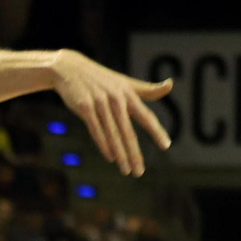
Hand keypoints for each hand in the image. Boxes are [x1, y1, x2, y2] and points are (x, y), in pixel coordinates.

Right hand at [50, 51, 171, 176]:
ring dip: (120, 155)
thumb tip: (170, 85)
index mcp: (128, 94)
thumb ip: (147, 89)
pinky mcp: (84, 107)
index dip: (156, 131)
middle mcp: (116, 99)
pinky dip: (104, 145)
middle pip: (128, 132)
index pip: (146, 116)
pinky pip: (96, 130)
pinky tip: (110, 158)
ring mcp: (99, 103)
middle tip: (139, 172)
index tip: (166, 146)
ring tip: (126, 170)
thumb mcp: (125, 82)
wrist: (70, 69)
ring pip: (113, 135)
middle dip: (135, 154)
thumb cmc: (101, 78)